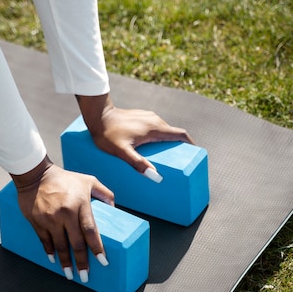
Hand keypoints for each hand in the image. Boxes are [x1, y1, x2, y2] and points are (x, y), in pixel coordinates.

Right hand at [10, 156, 113, 281]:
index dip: (97, 248)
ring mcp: (50, 219)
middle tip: (85, 276)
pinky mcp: (37, 221)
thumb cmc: (64, 178)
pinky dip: (50, 252)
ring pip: (60, 246)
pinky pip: (45, 241)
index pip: (91, 231)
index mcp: (80, 204)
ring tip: (70, 274)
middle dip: (82, 262)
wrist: (35, 175)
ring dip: (65, 262)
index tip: (103, 261)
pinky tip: (54, 260)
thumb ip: (104, 192)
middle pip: (76, 243)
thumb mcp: (88, 180)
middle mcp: (65, 213)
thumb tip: (114, 207)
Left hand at [76, 94, 193, 178]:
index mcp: (155, 128)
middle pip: (173, 133)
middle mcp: (155, 120)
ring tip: (164, 156)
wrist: (97, 115)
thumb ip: (138, 163)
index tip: (194, 153)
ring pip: (164, 130)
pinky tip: (150, 146)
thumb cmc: (108, 134)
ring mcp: (148, 117)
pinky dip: (158, 137)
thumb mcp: (122, 152)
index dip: (190, 143)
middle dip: (178, 146)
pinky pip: (156, 127)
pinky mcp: (142, 116)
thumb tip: (155, 176)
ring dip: (167, 141)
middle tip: (178, 161)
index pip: (181, 134)